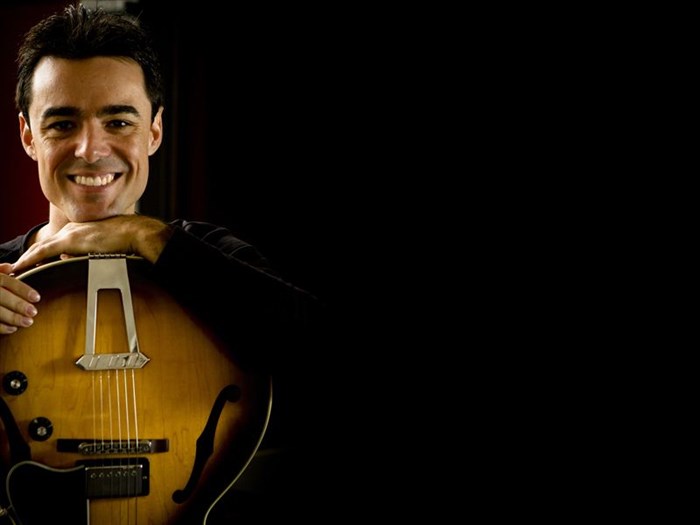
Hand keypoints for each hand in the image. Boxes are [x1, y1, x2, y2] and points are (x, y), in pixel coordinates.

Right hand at [0, 263, 39, 333]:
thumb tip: (10, 266)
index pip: (6, 281)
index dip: (22, 289)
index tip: (37, 297)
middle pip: (1, 296)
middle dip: (18, 305)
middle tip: (33, 312)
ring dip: (12, 318)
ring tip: (28, 322)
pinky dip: (0, 327)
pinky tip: (12, 329)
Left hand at [12, 215, 171, 273]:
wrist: (135, 233)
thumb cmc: (126, 240)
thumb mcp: (105, 246)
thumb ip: (89, 252)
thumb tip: (77, 261)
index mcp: (81, 230)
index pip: (55, 243)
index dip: (41, 253)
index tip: (31, 262)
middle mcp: (72, 229)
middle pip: (44, 244)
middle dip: (28, 257)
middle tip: (15, 268)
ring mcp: (70, 233)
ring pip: (40, 248)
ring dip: (26, 259)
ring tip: (15, 269)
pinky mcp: (70, 241)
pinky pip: (42, 252)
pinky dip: (29, 259)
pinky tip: (20, 267)